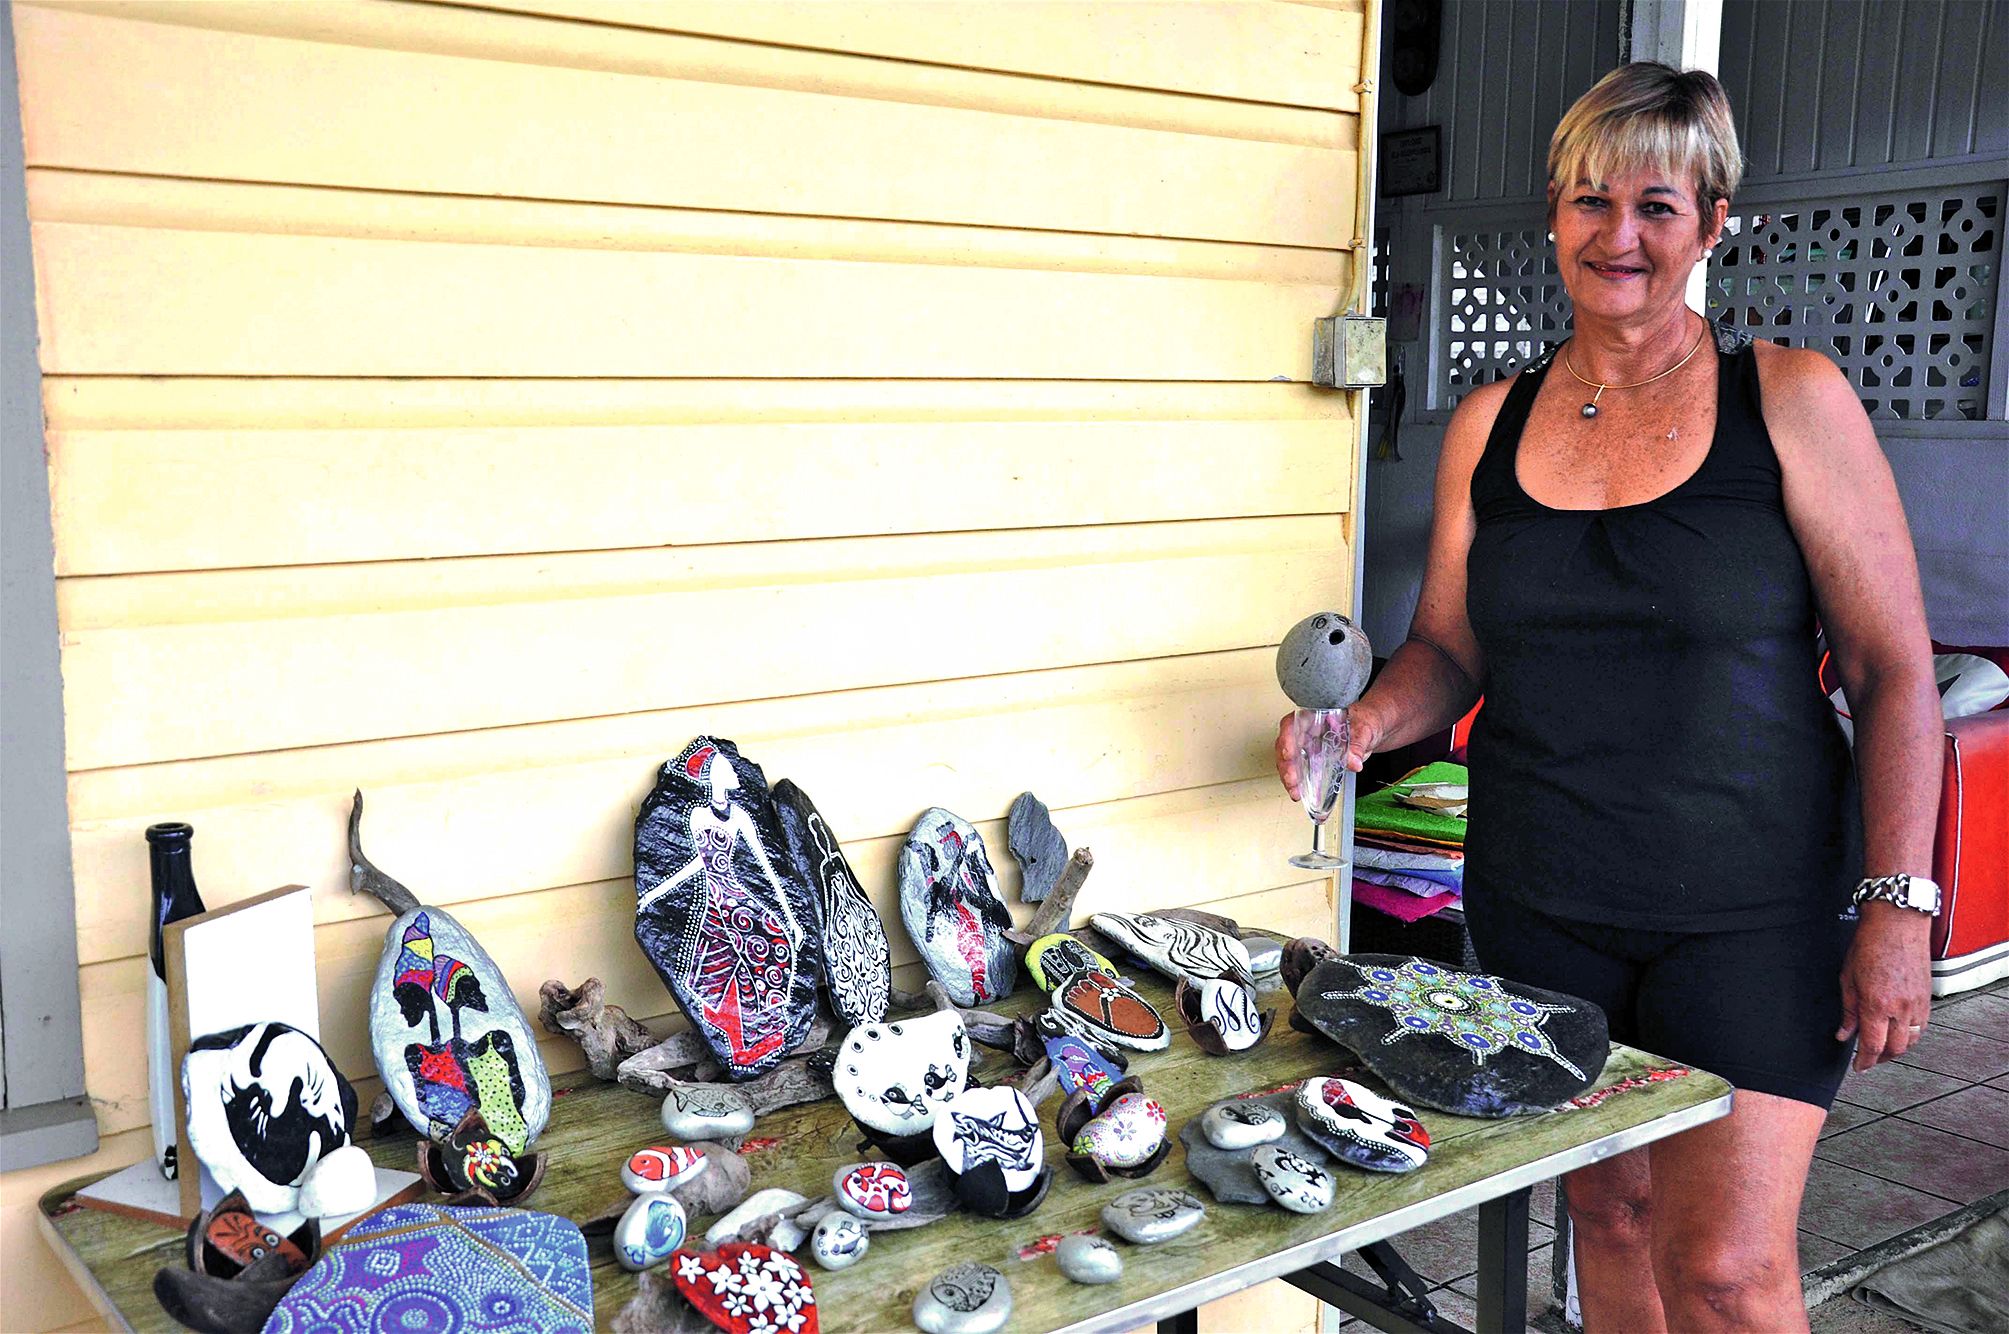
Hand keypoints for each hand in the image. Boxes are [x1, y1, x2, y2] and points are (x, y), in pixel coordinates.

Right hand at [1275, 705, 1380, 799]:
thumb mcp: (1365, 730)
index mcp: (1316, 716)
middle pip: (1287, 744)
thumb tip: (1354, 762)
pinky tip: (1298, 793)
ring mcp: (1309, 744)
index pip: (1294, 723)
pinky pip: (1300, 769)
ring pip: (1289, 759)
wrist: (1373, 729)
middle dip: (1286, 764)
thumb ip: (1358, 744)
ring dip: (1288, 776)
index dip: (1286, 737)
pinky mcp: (1313, 758)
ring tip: (1294, 791)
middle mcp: (1308, 730)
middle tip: (1292, 779)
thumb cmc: (1366, 721)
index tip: (1287, 753)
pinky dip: (1298, 782)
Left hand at [1837, 902, 1933, 1072]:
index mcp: (1876, 1004)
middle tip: (1868, 1059)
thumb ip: (1847, 1011)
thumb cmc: (1870, 945)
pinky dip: (1910, 1035)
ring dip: (1896, 1049)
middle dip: (1881, 1059)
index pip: (1873, 1046)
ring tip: (1882, 1047)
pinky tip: (1898, 1031)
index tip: (1858, 1067)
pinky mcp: (1927, 998)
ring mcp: (1917, 1004)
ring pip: (1911, 1040)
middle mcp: (1900, 1008)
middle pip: (1895, 1049)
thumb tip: (1844, 1034)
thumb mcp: (1848, 978)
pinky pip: (1921, 1027)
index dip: (1865, 1061)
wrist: (1897, 924)